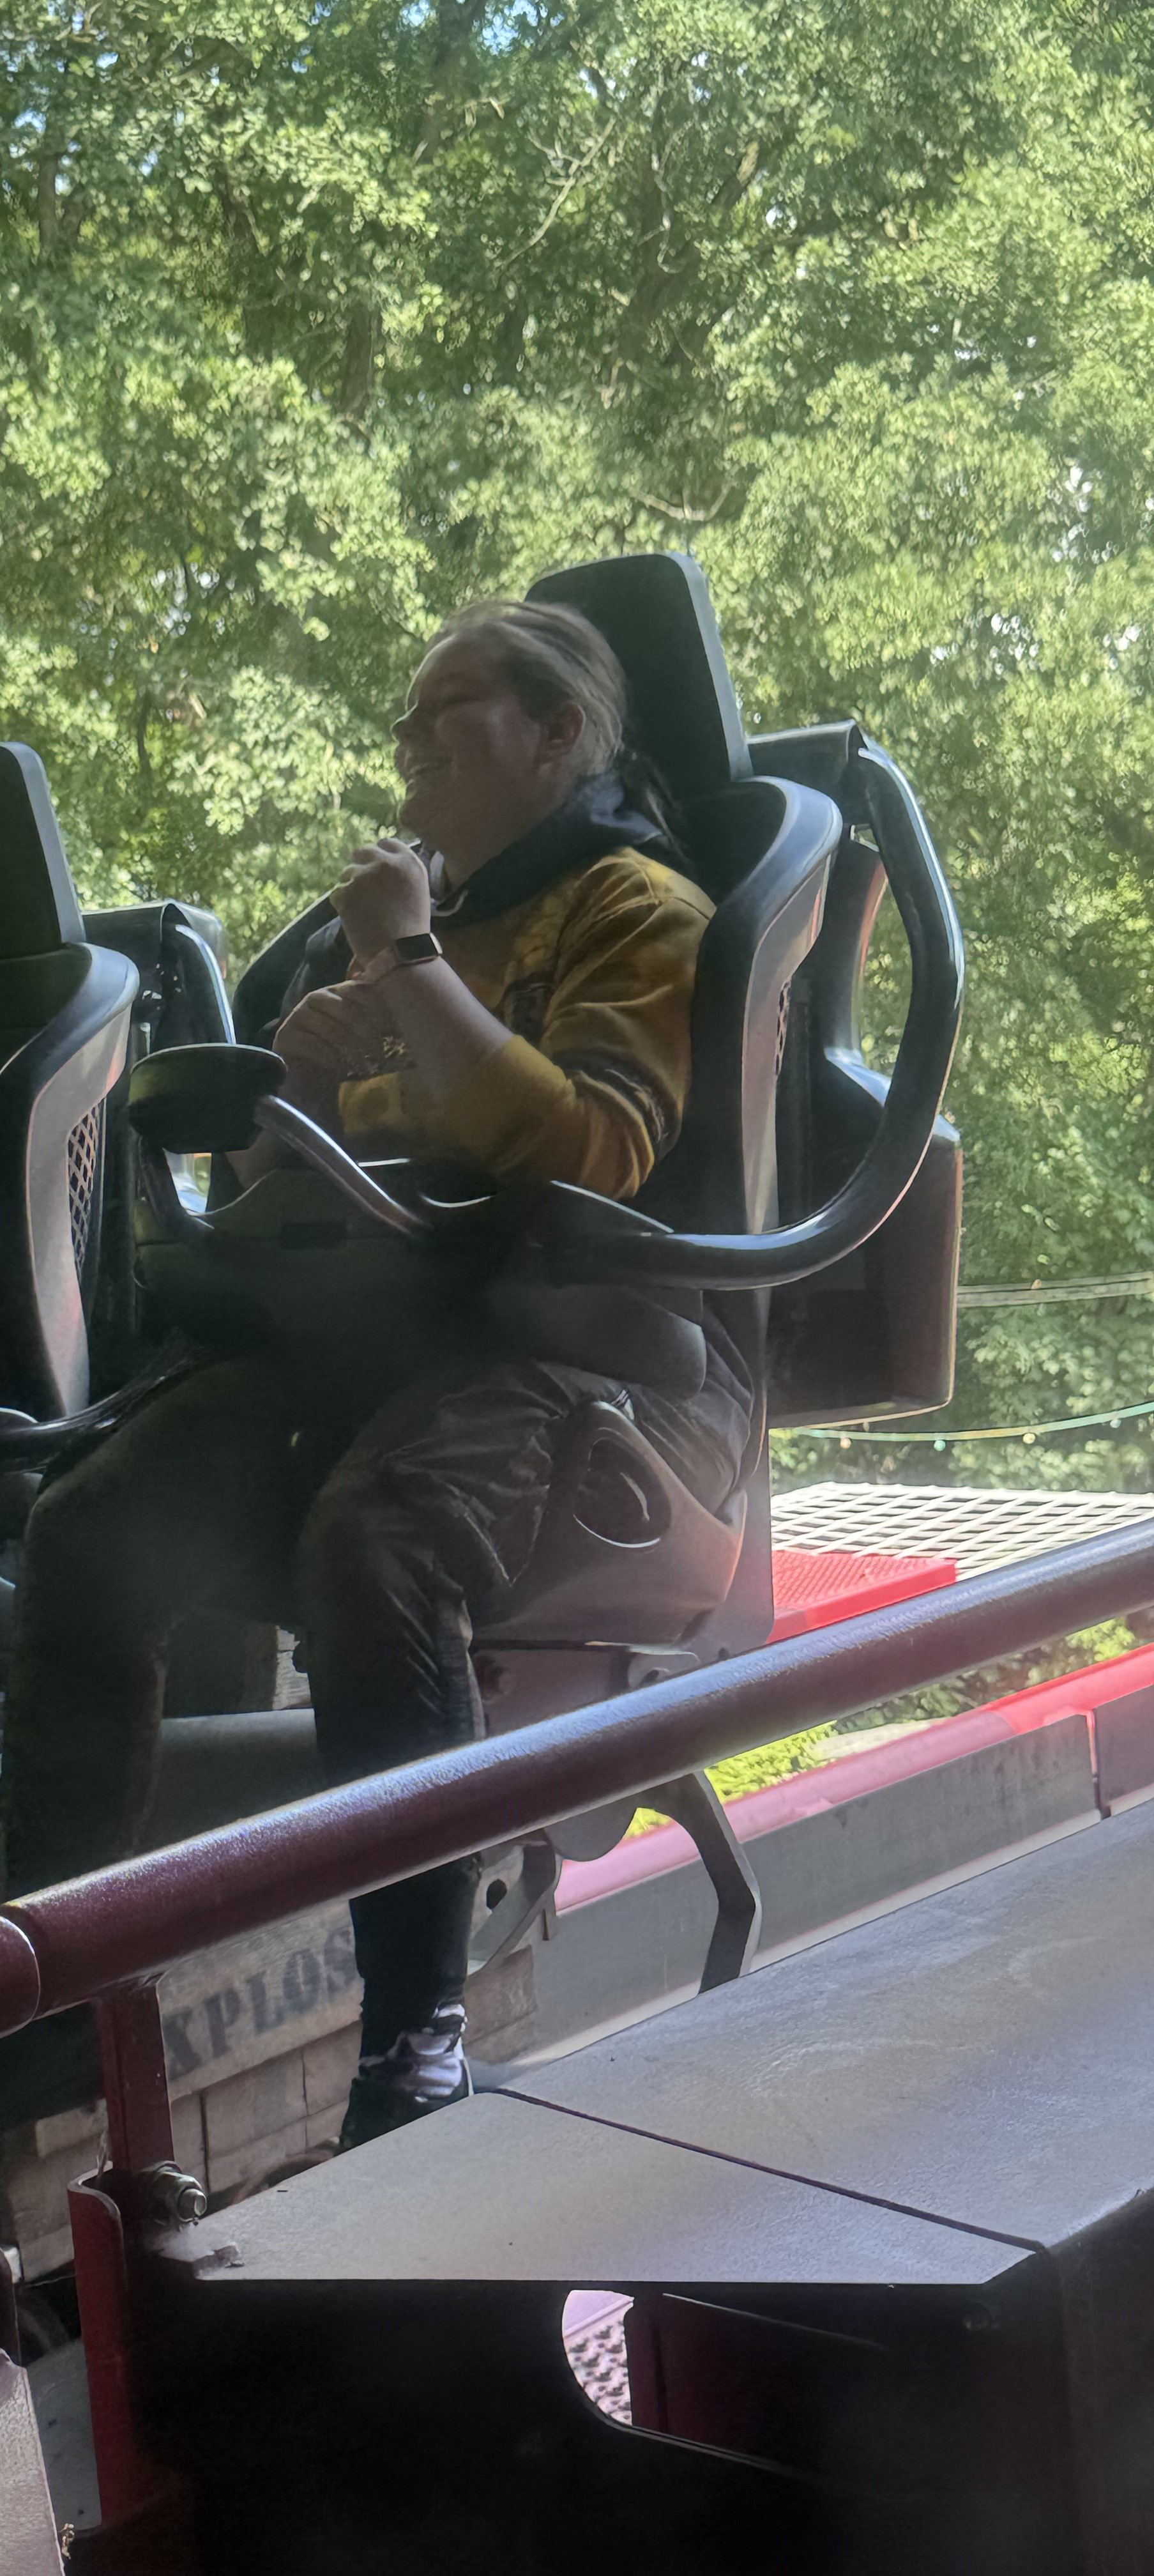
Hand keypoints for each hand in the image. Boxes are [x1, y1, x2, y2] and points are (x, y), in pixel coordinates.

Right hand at [275, 982, 395, 1108]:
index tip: (395, 1032)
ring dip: (349, 1048)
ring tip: (363, 1066)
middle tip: (380, 1055)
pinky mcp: (286, 1036)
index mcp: (340, 992)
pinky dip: (329, 1057)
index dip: (380, 1010)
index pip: (361, 992)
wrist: (311, 1076)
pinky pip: (310, 1043)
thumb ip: (384, 1028)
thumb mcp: (365, 1039)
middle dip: (367, 1034)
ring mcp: (299, 1015)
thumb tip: (419, 1030)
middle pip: (347, 1010)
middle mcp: (318, 998)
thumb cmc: (344, 1054)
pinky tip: (340, 1069)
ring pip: (329, 1027)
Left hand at [329, 838, 432, 963]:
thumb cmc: (412, 930)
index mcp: (409, 862)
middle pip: (363, 850)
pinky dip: (343, 906)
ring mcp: (364, 876)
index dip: (380, 857)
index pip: (386, 843)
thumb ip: (401, 872)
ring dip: (351, 888)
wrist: (400, 954)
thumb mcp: (417, 891)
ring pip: (347, 873)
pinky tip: (357, 920)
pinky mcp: (346, 892)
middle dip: (361, 866)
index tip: (378, 870)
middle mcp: (386, 863)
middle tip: (364, 888)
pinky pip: (337, 893)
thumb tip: (379, 859)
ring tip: (365, 911)